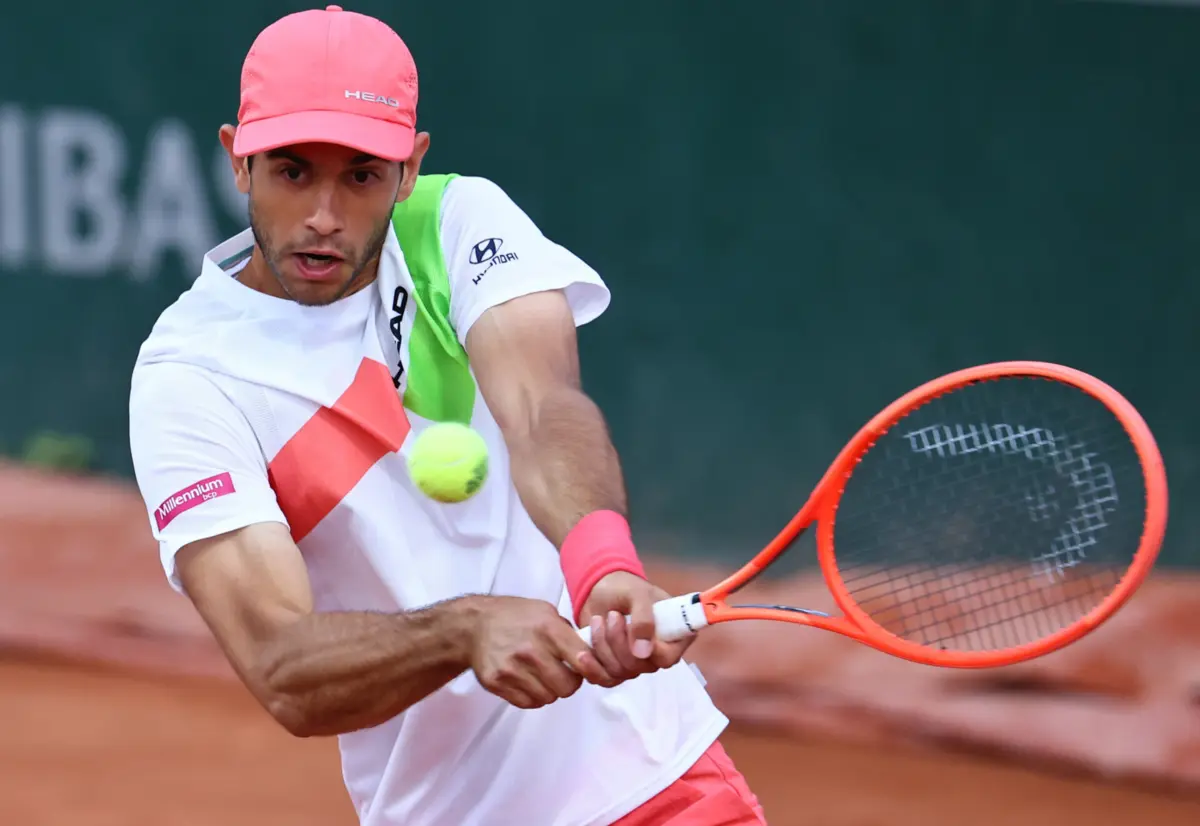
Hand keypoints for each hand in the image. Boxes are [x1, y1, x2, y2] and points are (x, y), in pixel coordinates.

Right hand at [467, 595, 616, 708]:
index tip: (584, 667)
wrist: (474, 625)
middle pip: (567, 687)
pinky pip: (528, 702)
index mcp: (547, 628)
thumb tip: (590, 654)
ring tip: (541, 675)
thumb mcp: (545, 611)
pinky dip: (532, 696)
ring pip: (548, 697)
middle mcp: (531, 649)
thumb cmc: (514, 617)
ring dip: (549, 690)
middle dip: (569, 683)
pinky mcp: (497, 683)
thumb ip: (568, 633)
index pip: (583, 660)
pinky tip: (527, 680)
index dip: (589, 667)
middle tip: (562, 673)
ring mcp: (512, 668)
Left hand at [578, 571, 693, 685]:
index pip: (668, 657)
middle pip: (639, 666)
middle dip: (618, 640)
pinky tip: (583, 652)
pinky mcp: (613, 670)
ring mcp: (634, 665)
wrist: (599, 591)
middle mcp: (655, 655)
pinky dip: (591, 666)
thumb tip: (643, 652)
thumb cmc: (625, 588)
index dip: (651, 650)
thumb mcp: (637, 594)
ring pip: (619, 671)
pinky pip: (604, 679)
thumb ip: (644, 619)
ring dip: (603, 645)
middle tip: (612, 615)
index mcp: (672, 636)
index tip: (632, 627)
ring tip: (598, 620)